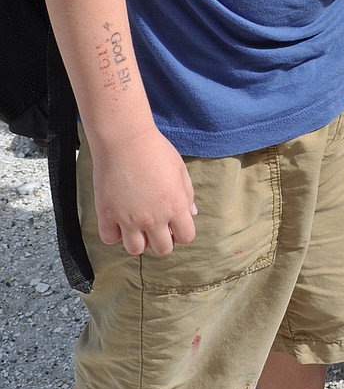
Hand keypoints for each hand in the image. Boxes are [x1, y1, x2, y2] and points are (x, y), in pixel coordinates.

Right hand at [90, 126, 197, 255]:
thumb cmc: (155, 149)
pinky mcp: (107, 215)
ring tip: (136, 223)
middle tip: (156, 225)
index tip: (175, 224)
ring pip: (135, 250)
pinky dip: (114, 232)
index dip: (182, 232)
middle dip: (162, 239)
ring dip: (138, 240)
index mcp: (175, 206)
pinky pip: (110, 239)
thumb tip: (191, 213)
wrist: (125, 139)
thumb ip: (187, 193)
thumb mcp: (180, 168)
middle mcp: (154, 219)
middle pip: (162, 249)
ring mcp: (129, 219)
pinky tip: (118, 219)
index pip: (186, 237)